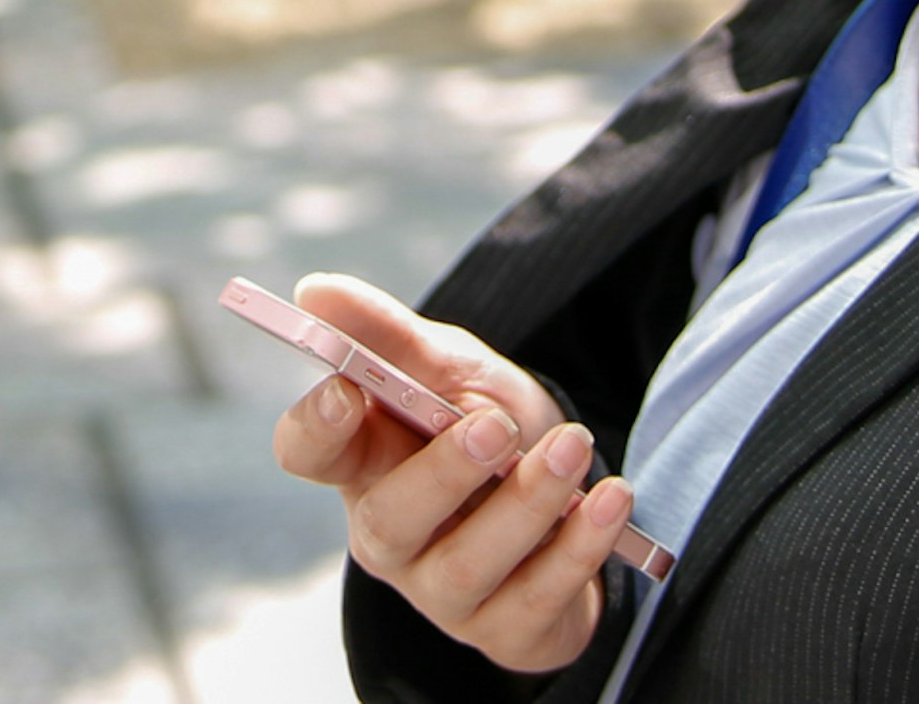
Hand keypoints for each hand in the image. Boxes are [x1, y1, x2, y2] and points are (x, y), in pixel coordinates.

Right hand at [267, 272, 637, 676]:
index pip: (308, 453)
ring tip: (573, 445)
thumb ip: (391, 334)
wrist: (565, 491)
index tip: (347, 389)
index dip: (315, 427)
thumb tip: (314, 290)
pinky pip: (538, 596)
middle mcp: (391, 535)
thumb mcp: (451, 367)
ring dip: (526, 502)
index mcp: (364, 462)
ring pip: (468, 564)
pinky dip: (580, 544)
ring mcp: (444, 592)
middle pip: (389, 520)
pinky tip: (610, 498)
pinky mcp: (506, 629)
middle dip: (443, 472)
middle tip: (496, 423)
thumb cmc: (487, 424)